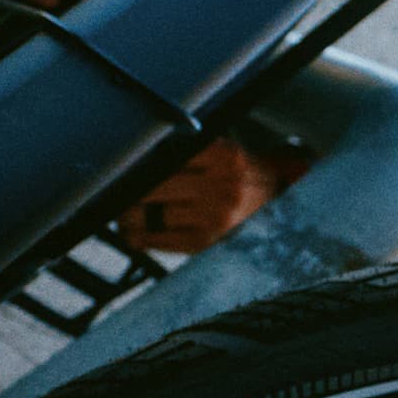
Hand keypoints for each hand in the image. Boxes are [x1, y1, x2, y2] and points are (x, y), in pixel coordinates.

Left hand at [116, 136, 305, 252]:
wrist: (279, 213)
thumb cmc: (242, 182)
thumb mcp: (226, 156)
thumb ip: (190, 154)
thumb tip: (138, 165)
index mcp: (225, 157)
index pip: (166, 157)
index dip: (138, 164)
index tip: (122, 171)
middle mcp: (221, 186)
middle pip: (153, 186)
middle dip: (130, 192)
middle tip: (117, 194)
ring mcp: (214, 217)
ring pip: (151, 215)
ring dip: (129, 217)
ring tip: (125, 216)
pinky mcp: (206, 243)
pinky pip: (159, 240)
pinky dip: (140, 237)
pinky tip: (136, 234)